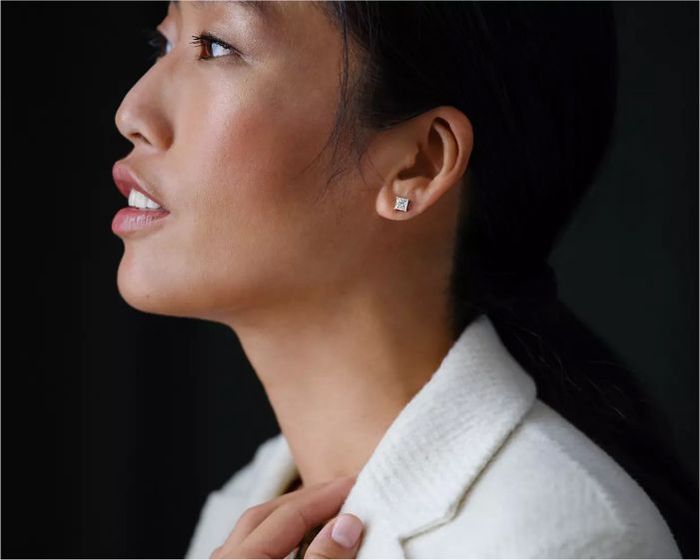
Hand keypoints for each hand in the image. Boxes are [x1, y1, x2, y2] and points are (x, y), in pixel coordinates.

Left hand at [210, 475, 364, 558]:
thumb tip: (347, 524)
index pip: (288, 516)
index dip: (324, 498)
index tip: (354, 484)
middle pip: (262, 516)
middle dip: (303, 500)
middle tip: (340, 492)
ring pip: (249, 535)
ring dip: (284, 519)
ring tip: (318, 515)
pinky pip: (245, 553)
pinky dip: (270, 541)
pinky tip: (289, 547)